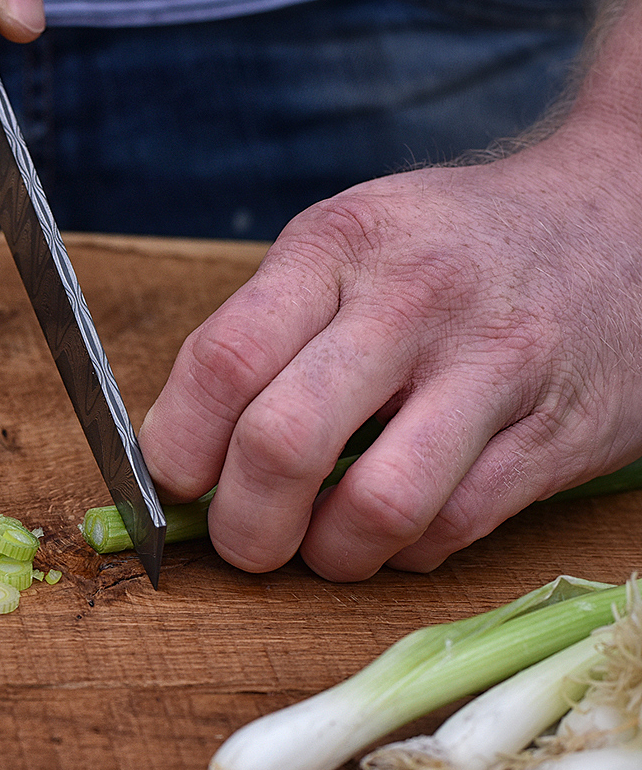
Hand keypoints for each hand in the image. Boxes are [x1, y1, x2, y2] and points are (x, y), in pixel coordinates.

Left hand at [138, 115, 641, 580]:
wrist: (623, 215)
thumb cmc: (451, 248)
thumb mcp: (348, 245)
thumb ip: (263, 333)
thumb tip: (177, 454)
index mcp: (339, 244)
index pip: (223, 360)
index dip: (177, 448)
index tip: (172, 485)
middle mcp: (413, 299)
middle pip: (284, 442)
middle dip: (243, 526)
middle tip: (244, 541)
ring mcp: (494, 365)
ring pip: (378, 505)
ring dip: (329, 554)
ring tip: (323, 543)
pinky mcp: (559, 431)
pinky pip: (454, 527)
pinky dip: (404, 552)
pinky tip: (397, 528)